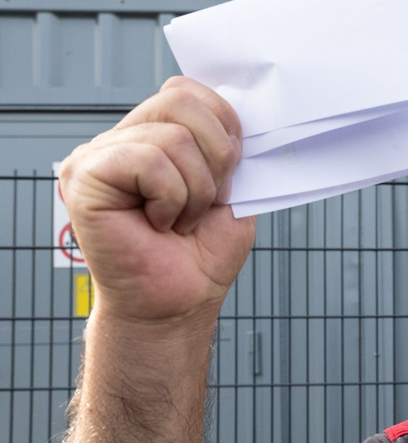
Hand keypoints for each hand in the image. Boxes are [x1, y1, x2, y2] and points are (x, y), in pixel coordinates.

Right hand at [59, 77, 253, 323]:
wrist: (178, 303)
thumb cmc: (199, 255)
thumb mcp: (230, 192)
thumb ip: (228, 148)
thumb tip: (240, 113)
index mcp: (151, 136)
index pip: (187, 91)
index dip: (223, 125)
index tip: (228, 173)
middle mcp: (119, 139)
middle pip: (181, 101)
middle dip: (216, 157)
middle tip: (204, 202)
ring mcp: (97, 155)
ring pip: (173, 137)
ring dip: (195, 191)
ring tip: (178, 221)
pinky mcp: (84, 176)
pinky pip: (150, 162)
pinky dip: (171, 198)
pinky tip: (158, 224)